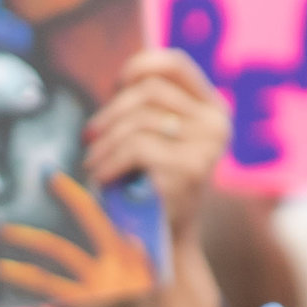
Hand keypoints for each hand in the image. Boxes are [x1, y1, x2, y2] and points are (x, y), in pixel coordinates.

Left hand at [0, 172, 154, 306]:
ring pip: (46, 279)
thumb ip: (121, 217)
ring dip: (16, 270)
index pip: (91, 215)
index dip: (67, 194)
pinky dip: (22, 284)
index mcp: (123, 247)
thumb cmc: (151, 243)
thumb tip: (93, 206)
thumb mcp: (145, 229)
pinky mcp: (85, 303)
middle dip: (25, 238)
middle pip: (58, 251)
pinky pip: (48, 295)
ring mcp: (94, 291)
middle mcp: (108, 272)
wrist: (170, 288)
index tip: (45, 173)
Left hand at [82, 48, 229, 234]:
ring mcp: (206, 147)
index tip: (115, 86)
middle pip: (149, 92)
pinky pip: (136, 149)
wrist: (164, 242)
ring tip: (92, 163)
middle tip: (89, 136)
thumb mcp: (158, 140)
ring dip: (105, 143)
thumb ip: (149, 109)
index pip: (175, 65)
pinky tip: (101, 178)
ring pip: (139, 121)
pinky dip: (109, 162)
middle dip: (110, 113)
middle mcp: (216, 124)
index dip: (139, 66)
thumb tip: (120, 82)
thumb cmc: (153, 187)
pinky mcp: (189, 171)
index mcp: (212, 109)